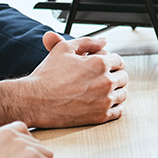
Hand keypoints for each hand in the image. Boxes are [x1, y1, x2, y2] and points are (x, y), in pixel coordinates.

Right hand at [0, 32, 127, 127]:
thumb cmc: (47, 75)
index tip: (102, 68)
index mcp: (100, 63)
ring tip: (100, 91)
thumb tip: (104, 41)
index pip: (119, 61)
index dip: (110, 62)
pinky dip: (114, 106)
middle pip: (123, 77)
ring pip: (123, 94)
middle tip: (100, 79)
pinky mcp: (100, 116)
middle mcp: (105, 81)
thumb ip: (88, 42)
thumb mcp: (64, 49)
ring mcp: (104, 100)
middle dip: (113, 76)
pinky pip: (119, 111)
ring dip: (115, 91)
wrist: (35, 100)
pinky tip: (103, 103)